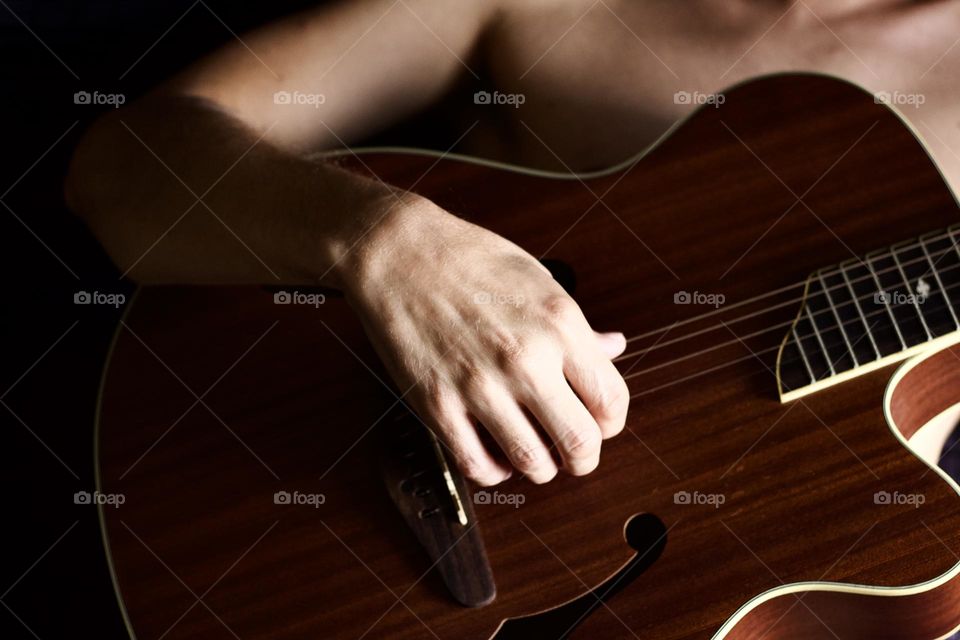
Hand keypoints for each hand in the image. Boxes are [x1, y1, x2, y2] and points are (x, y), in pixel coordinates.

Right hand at [341, 194, 629, 484]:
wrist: (398, 252)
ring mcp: (479, 386)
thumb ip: (578, 326)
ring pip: (534, 464)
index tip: (599, 421)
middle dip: (584, 457)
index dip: (611, 422)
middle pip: (581, 443)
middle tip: (573, 452)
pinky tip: (494, 453)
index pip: (611, 400)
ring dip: (541, 467)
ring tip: (533, 450)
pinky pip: (479, 466)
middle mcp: (525, 359)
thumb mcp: (538, 280)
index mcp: (559, 324)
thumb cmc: (468, 259)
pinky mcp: (437, 405)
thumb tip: (614, 348)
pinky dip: (495, 472)